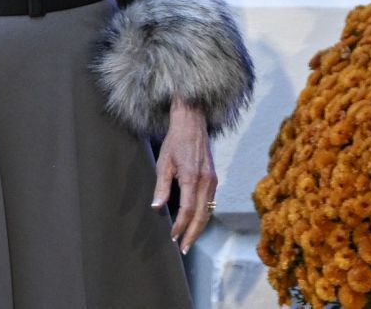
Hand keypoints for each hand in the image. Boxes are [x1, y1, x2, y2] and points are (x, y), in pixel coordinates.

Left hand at [151, 99, 217, 255]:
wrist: (192, 122)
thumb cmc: (176, 141)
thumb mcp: (164, 162)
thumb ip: (161, 186)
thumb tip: (157, 207)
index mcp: (192, 177)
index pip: (188, 209)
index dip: (180, 225)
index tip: (173, 237)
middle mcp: (206, 181)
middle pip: (202, 215)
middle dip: (192, 234)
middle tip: (184, 249)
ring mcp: (212, 180)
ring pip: (208, 211)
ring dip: (199, 227)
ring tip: (188, 240)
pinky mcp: (213, 178)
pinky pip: (210, 202)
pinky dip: (203, 216)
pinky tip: (195, 223)